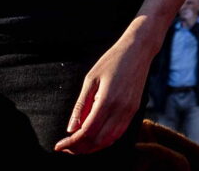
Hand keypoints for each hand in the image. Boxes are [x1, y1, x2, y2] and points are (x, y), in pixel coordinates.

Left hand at [55, 30, 155, 154]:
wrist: (139, 50)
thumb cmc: (112, 61)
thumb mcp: (91, 79)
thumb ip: (81, 106)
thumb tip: (71, 129)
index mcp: (108, 100)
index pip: (87, 131)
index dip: (72, 142)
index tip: (59, 145)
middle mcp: (121, 109)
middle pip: (98, 140)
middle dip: (80, 148)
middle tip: (66, 147)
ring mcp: (130, 111)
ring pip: (110, 140)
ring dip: (92, 147)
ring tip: (78, 145)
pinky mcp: (135, 110)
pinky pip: (119, 133)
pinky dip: (105, 141)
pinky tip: (94, 138)